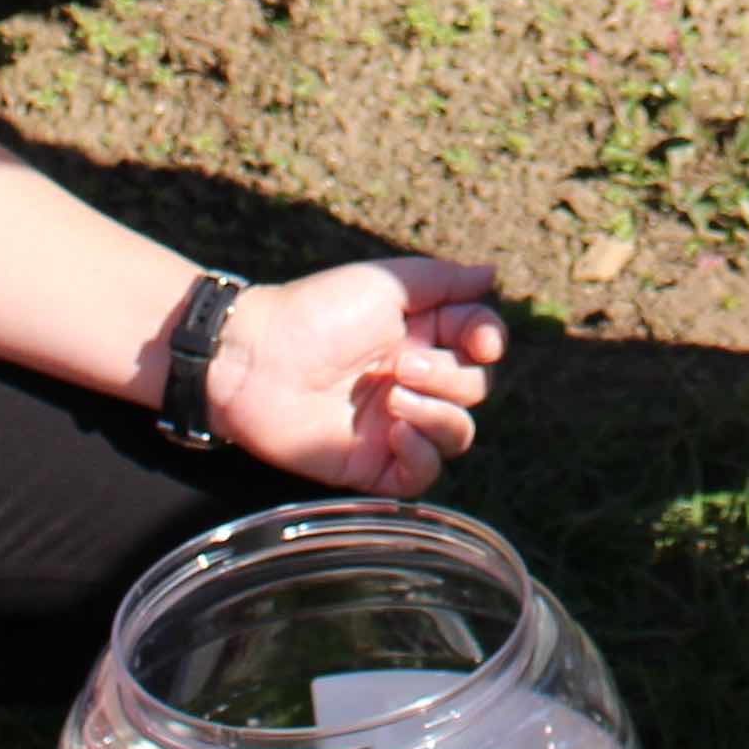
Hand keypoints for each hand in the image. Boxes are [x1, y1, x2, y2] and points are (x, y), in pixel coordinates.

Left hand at [205, 256, 505, 495]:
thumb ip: (443, 281)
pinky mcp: (374, 464)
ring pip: (458, 434)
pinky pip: (424, 474)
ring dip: (437, 415)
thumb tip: (491, 274)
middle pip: (476, 388)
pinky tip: (394, 432)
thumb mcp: (385, 284)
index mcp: (421, 335)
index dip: (489, 342)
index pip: (481, 343)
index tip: (481, 341)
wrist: (257, 360)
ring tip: (393, 399)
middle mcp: (414, 381)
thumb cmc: (316, 311)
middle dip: (449, 376)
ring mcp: (396, 425)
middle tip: (401, 365)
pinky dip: (421, 454)